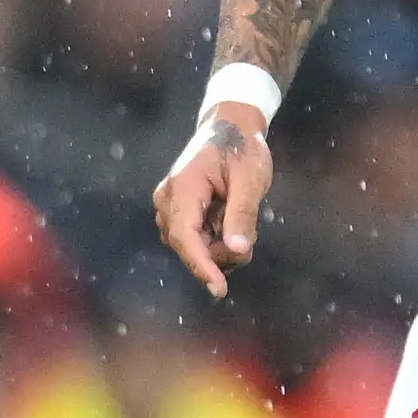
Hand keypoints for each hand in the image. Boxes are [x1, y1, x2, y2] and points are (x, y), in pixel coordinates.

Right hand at [153, 107, 274, 298]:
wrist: (230, 128)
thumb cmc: (242, 149)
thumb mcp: (250, 179)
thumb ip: (243, 214)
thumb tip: (237, 251)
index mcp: (183, 187)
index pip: (185, 236)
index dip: (201, 266)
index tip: (220, 289)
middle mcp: (167, 200)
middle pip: (188, 246)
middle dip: (220, 253)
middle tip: (250, 234)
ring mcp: (169, 207)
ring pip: (191, 247)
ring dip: (219, 247)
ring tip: (242, 222)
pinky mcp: (177, 213)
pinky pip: (194, 240)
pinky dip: (215, 241)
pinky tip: (230, 223)